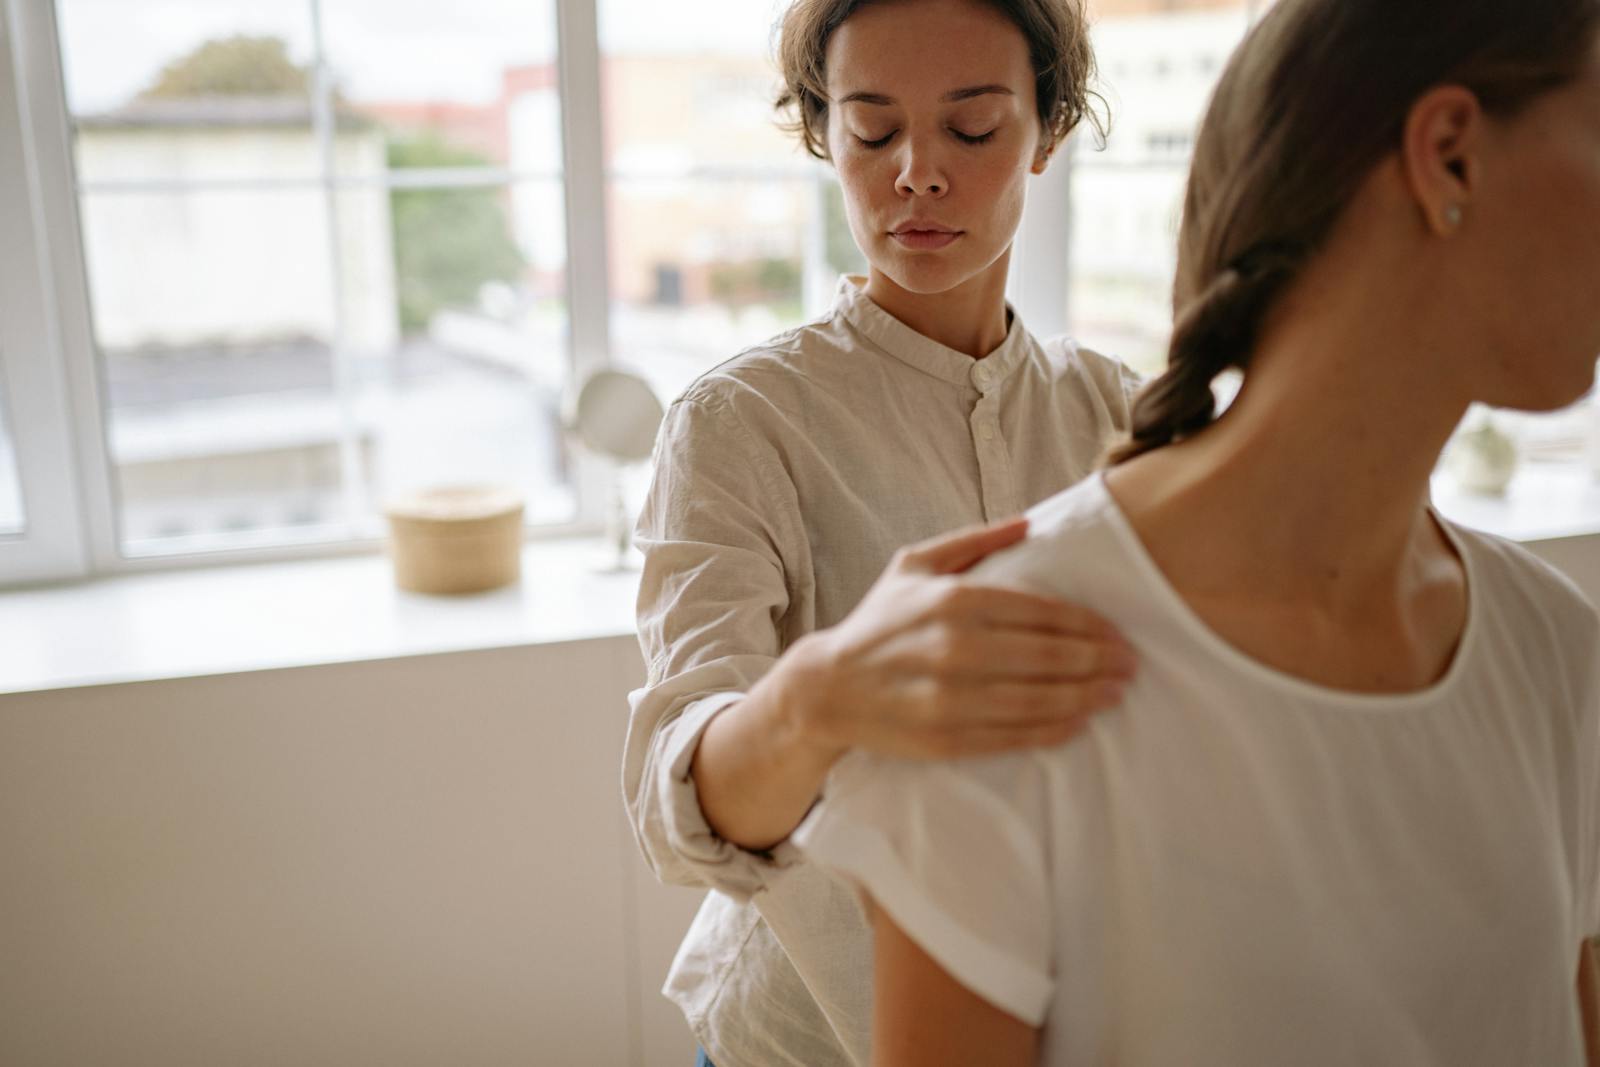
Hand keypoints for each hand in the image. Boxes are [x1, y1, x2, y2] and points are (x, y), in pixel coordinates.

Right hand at [791, 515, 1135, 760]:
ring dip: (1085, 697)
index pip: (1042, 612)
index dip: (1089, 626)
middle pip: (1049, 656)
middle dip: (1098, 661)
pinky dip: (1052, 730)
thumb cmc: (879, 622)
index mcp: (954, 601)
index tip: (1118, 633)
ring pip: (1038, 699)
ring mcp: (950, 698)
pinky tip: (1077, 722)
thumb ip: (975, 541)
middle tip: (1130, 665)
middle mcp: (955, 648)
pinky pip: (1013, 736)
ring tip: (1114, 694)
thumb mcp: (915, 564)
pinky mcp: (945, 738)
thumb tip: (1031, 522)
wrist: (828, 687)